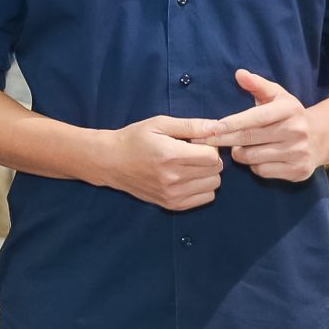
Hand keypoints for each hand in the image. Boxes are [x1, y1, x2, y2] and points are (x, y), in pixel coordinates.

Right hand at [95, 115, 224, 209]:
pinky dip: (202, 187)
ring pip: (213, 185)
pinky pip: (206, 198)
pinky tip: (187, 178)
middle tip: (191, 152)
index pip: (212, 156)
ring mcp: (173, 194)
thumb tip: (218, 127)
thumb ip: (191, 125)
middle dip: (209, 159)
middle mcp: (173, 178)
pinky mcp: (172, 204)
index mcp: (170, 155)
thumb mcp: (159, 124)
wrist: (110, 162)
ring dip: (207, 173)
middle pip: (215, 171)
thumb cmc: (134, 139)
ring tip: (189, 165)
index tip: (195, 142)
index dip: (208, 146)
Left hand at [192, 69, 325, 181]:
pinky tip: (254, 158)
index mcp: (289, 110)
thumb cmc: (288, 115)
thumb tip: (239, 73)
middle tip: (205, 140)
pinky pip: (263, 171)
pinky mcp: (298, 171)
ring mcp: (299, 152)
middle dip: (224, 139)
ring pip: (253, 157)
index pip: (255, 117)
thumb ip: (257, 84)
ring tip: (235, 147)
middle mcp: (296, 131)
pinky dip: (253, 165)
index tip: (211, 127)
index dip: (231, 123)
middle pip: (249, 138)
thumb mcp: (277, 95)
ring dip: (238, 153)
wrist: (320, 138)